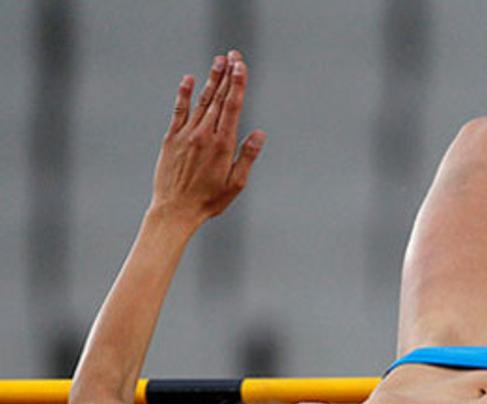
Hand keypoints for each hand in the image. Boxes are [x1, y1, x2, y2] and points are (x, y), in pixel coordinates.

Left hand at [150, 51, 266, 224]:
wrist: (175, 210)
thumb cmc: (210, 200)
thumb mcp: (236, 183)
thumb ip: (247, 156)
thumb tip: (259, 133)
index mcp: (223, 144)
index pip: (232, 107)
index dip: (237, 84)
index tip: (241, 66)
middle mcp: (204, 134)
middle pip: (219, 99)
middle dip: (227, 75)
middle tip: (233, 55)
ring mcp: (186, 134)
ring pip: (202, 101)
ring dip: (211, 80)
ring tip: (219, 60)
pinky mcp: (172, 138)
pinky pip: (179, 111)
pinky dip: (185, 94)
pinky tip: (190, 79)